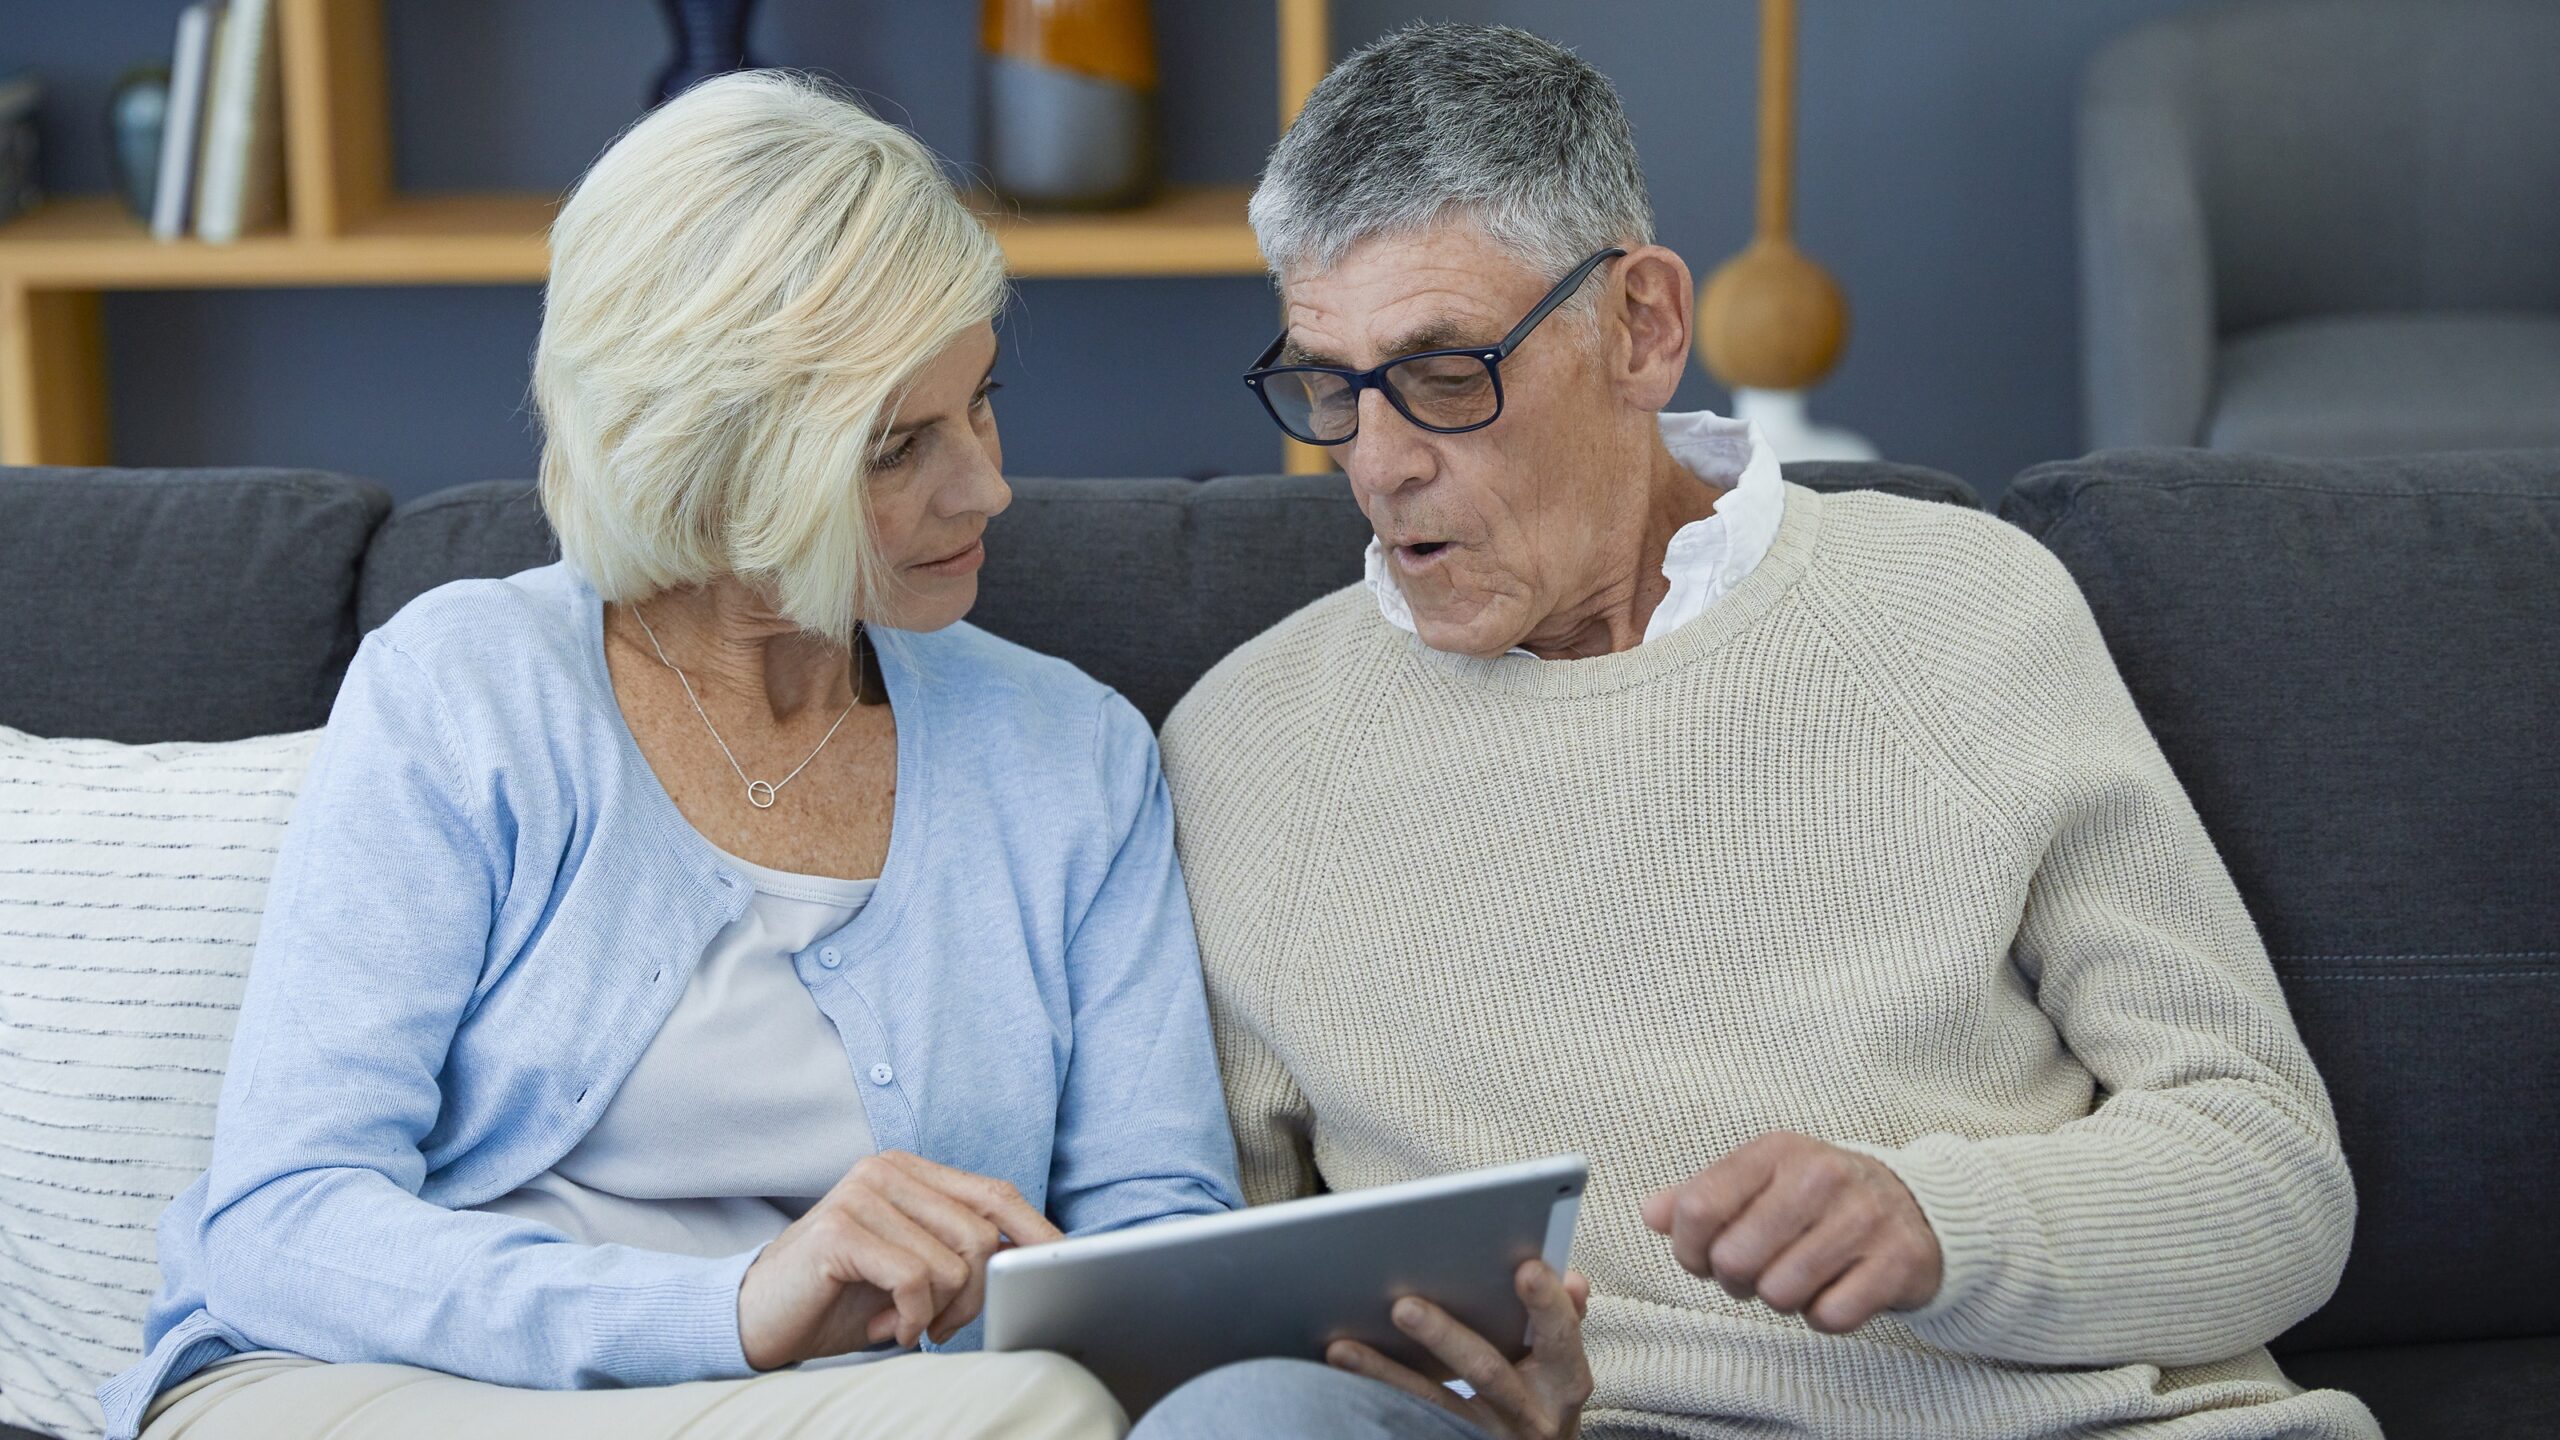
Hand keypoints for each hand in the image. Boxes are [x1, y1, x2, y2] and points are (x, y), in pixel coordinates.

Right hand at [736, 1150, 1062, 1369]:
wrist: (758, 1319)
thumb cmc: (841, 1298)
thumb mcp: (912, 1267)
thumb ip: (959, 1249)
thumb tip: (1032, 1255)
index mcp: (910, 1171)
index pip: (995, 1193)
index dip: (1035, 1230)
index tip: (1059, 1266)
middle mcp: (887, 1170)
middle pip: (982, 1235)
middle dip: (974, 1296)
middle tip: (941, 1325)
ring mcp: (862, 1195)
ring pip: (953, 1263)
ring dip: (938, 1313)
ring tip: (903, 1322)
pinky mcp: (840, 1231)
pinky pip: (915, 1280)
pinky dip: (911, 1318)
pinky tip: (885, 1326)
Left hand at [1324, 1260, 1592, 1439]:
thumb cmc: (1545, 1397)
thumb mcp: (1563, 1366)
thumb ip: (1563, 1319)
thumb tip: (1571, 1279)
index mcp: (1564, 1382)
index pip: (1561, 1338)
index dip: (1547, 1305)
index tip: (1525, 1267)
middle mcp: (1531, 1415)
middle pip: (1486, 1372)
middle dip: (1444, 1336)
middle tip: (1403, 1305)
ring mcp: (1488, 1437)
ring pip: (1434, 1405)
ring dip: (1386, 1373)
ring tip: (1343, 1348)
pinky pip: (1411, 1426)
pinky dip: (1375, 1400)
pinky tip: (1342, 1378)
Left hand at [1641, 1131, 1941, 1334]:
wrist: (1916, 1206)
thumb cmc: (1818, 1199)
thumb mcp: (1759, 1181)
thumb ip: (1699, 1196)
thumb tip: (1652, 1214)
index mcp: (1775, 1151)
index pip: (1698, 1208)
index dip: (1689, 1249)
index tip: (1705, 1258)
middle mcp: (1821, 1176)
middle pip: (1734, 1258)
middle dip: (1737, 1280)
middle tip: (1759, 1271)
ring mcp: (1863, 1217)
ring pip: (1779, 1292)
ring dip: (1782, 1299)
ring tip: (1799, 1276)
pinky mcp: (1897, 1261)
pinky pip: (1830, 1316)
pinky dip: (1825, 1315)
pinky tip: (1835, 1290)